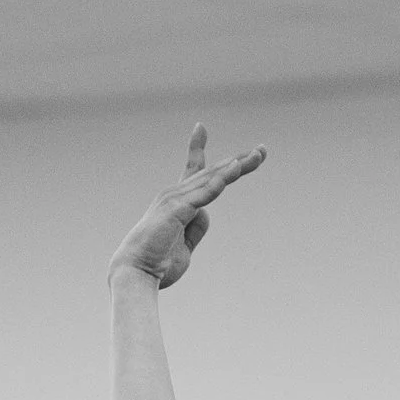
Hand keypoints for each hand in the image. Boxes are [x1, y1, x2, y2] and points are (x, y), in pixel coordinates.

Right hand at [109, 121, 264, 289]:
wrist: (137, 273)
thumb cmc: (158, 262)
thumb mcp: (186, 245)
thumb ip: (197, 228)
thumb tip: (206, 215)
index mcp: (176, 201)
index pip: (191, 170)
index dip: (198, 148)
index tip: (200, 127)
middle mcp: (174, 194)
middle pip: (212, 172)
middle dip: (239, 161)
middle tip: (262, 151)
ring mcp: (175, 200)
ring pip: (211, 179)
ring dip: (235, 168)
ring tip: (256, 156)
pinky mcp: (176, 210)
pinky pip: (202, 196)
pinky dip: (218, 183)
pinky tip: (233, 172)